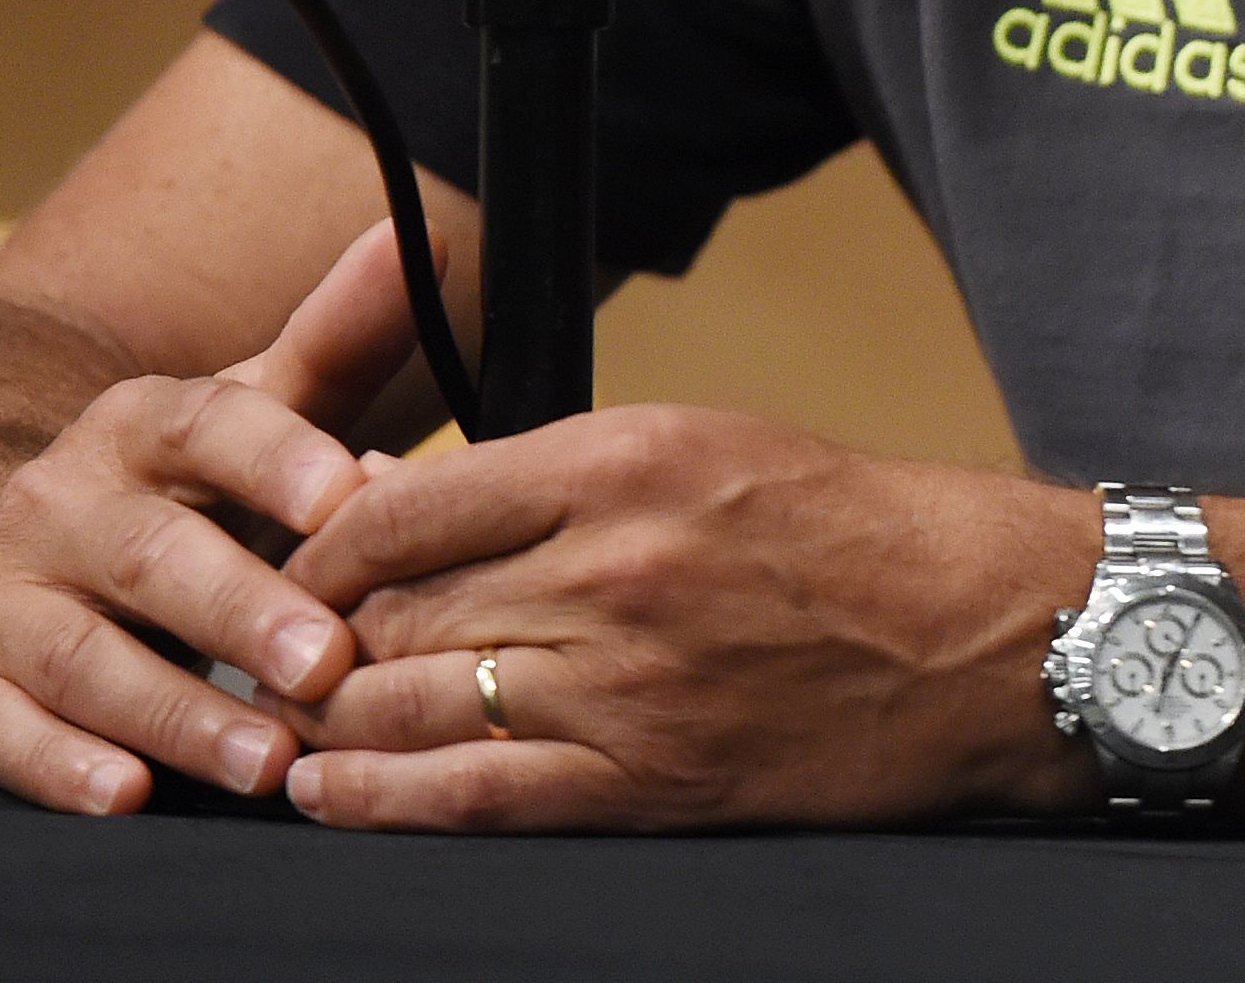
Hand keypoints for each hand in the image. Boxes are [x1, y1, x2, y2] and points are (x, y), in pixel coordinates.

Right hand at [0, 220, 421, 813]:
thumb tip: (415, 236)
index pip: (209, 424)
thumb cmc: (163, 500)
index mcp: (137, 427)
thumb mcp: (241, 416)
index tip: (352, 492)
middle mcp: (55, 502)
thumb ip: (332, 343)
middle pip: (153, 555)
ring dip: (175, 714)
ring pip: (83, 658)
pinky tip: (122, 798)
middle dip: (241, 609)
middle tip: (329, 663)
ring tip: (266, 762)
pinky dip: (55, 767)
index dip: (278, 456)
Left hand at [262, 406, 1098, 829]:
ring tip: (282, 722)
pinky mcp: (651, 782)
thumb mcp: (700, 445)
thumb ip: (547, 474)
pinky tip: (328, 795)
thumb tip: (395, 501)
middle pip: (397, 608)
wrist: (979, 632)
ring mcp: (630, 684)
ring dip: (331, 719)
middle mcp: (615, 567)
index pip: (410, 502)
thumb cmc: (846, 527)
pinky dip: (383, 799)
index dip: (322, 542)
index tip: (287, 562)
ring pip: (416, 700)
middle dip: (314, 637)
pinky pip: (476, 794)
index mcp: (625, 459)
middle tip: (265, 652)